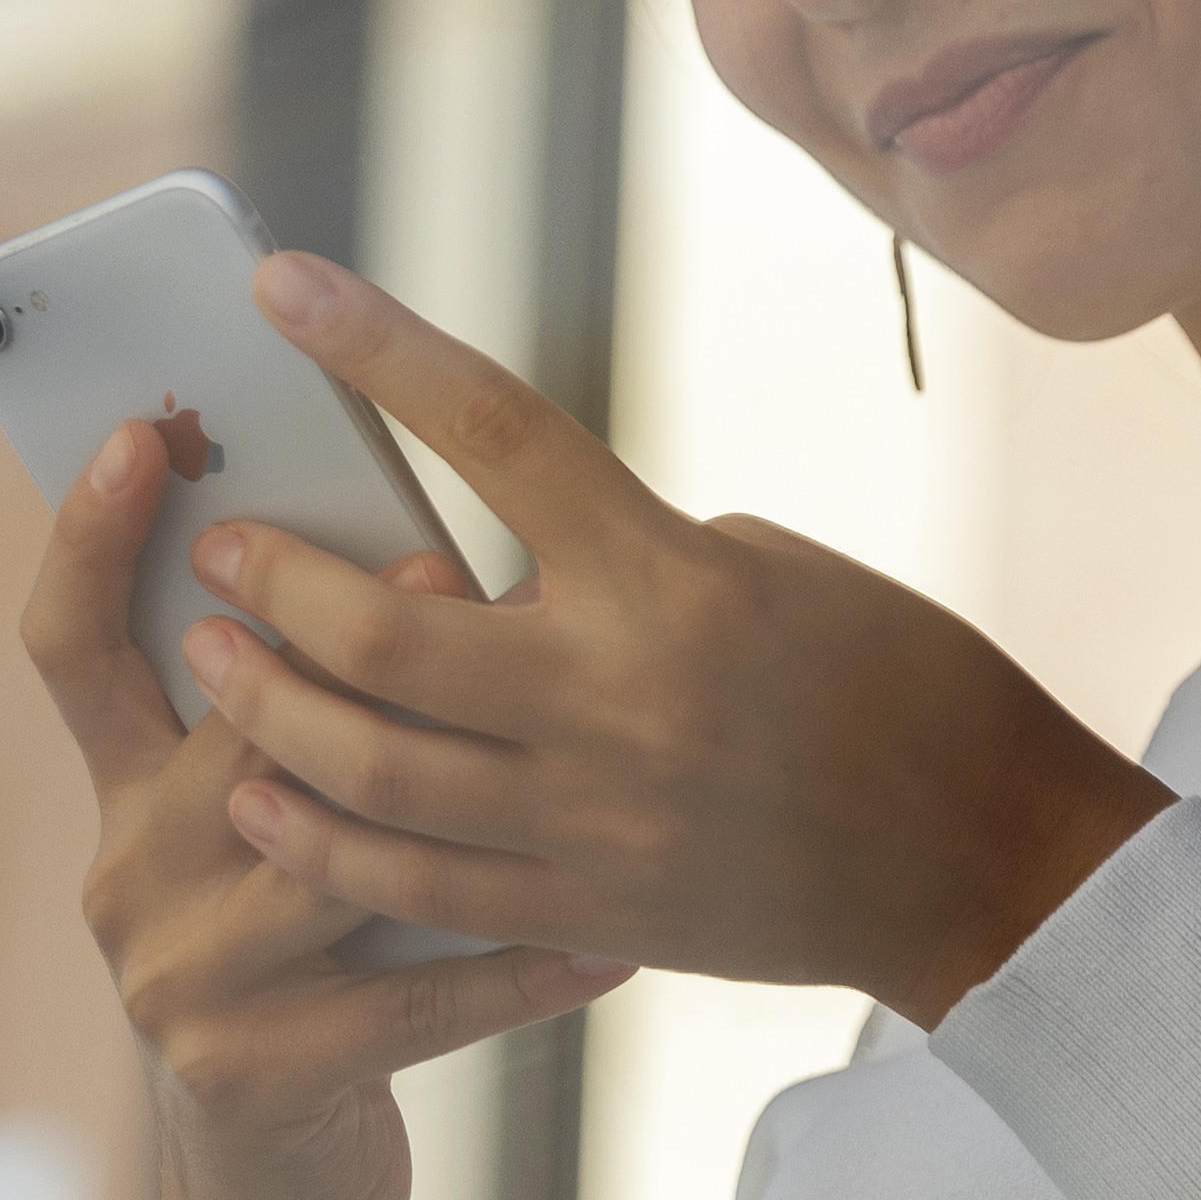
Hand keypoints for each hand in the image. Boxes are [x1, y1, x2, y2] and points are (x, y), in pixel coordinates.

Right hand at [20, 406, 635, 1199]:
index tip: (139, 432)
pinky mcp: (248, 1069)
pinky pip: (405, 994)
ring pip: (316, 849)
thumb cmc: (311, 971)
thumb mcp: (268, 833)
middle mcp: (122, 876)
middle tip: (443, 562)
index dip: (88, 537)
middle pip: (221, 728)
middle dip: (332, 642)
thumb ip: (302, 720)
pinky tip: (612, 941)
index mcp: (118, 795)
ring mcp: (172, 980)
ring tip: (559, 730)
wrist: (277, 1191)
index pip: (69, 643)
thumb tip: (414, 558)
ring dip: (448, 789)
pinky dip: (516, 966)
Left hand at [178, 255, 1175, 1023]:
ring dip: (267, 709)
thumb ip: (623, 554)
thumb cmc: (898, 682)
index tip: (282, 286)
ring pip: (373, 768)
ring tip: (210, 658)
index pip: (494, 428)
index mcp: (669, 573)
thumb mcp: (772, 567)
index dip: (376, 347)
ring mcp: (596, 818)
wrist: (990, 866)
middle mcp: (619, 694)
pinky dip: (320, 842)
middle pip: (386, 629)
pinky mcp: (590, 914)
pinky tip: (259, 799)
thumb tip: (494, 558)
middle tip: (221, 543)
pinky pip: (416, 884)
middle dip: (276, 578)